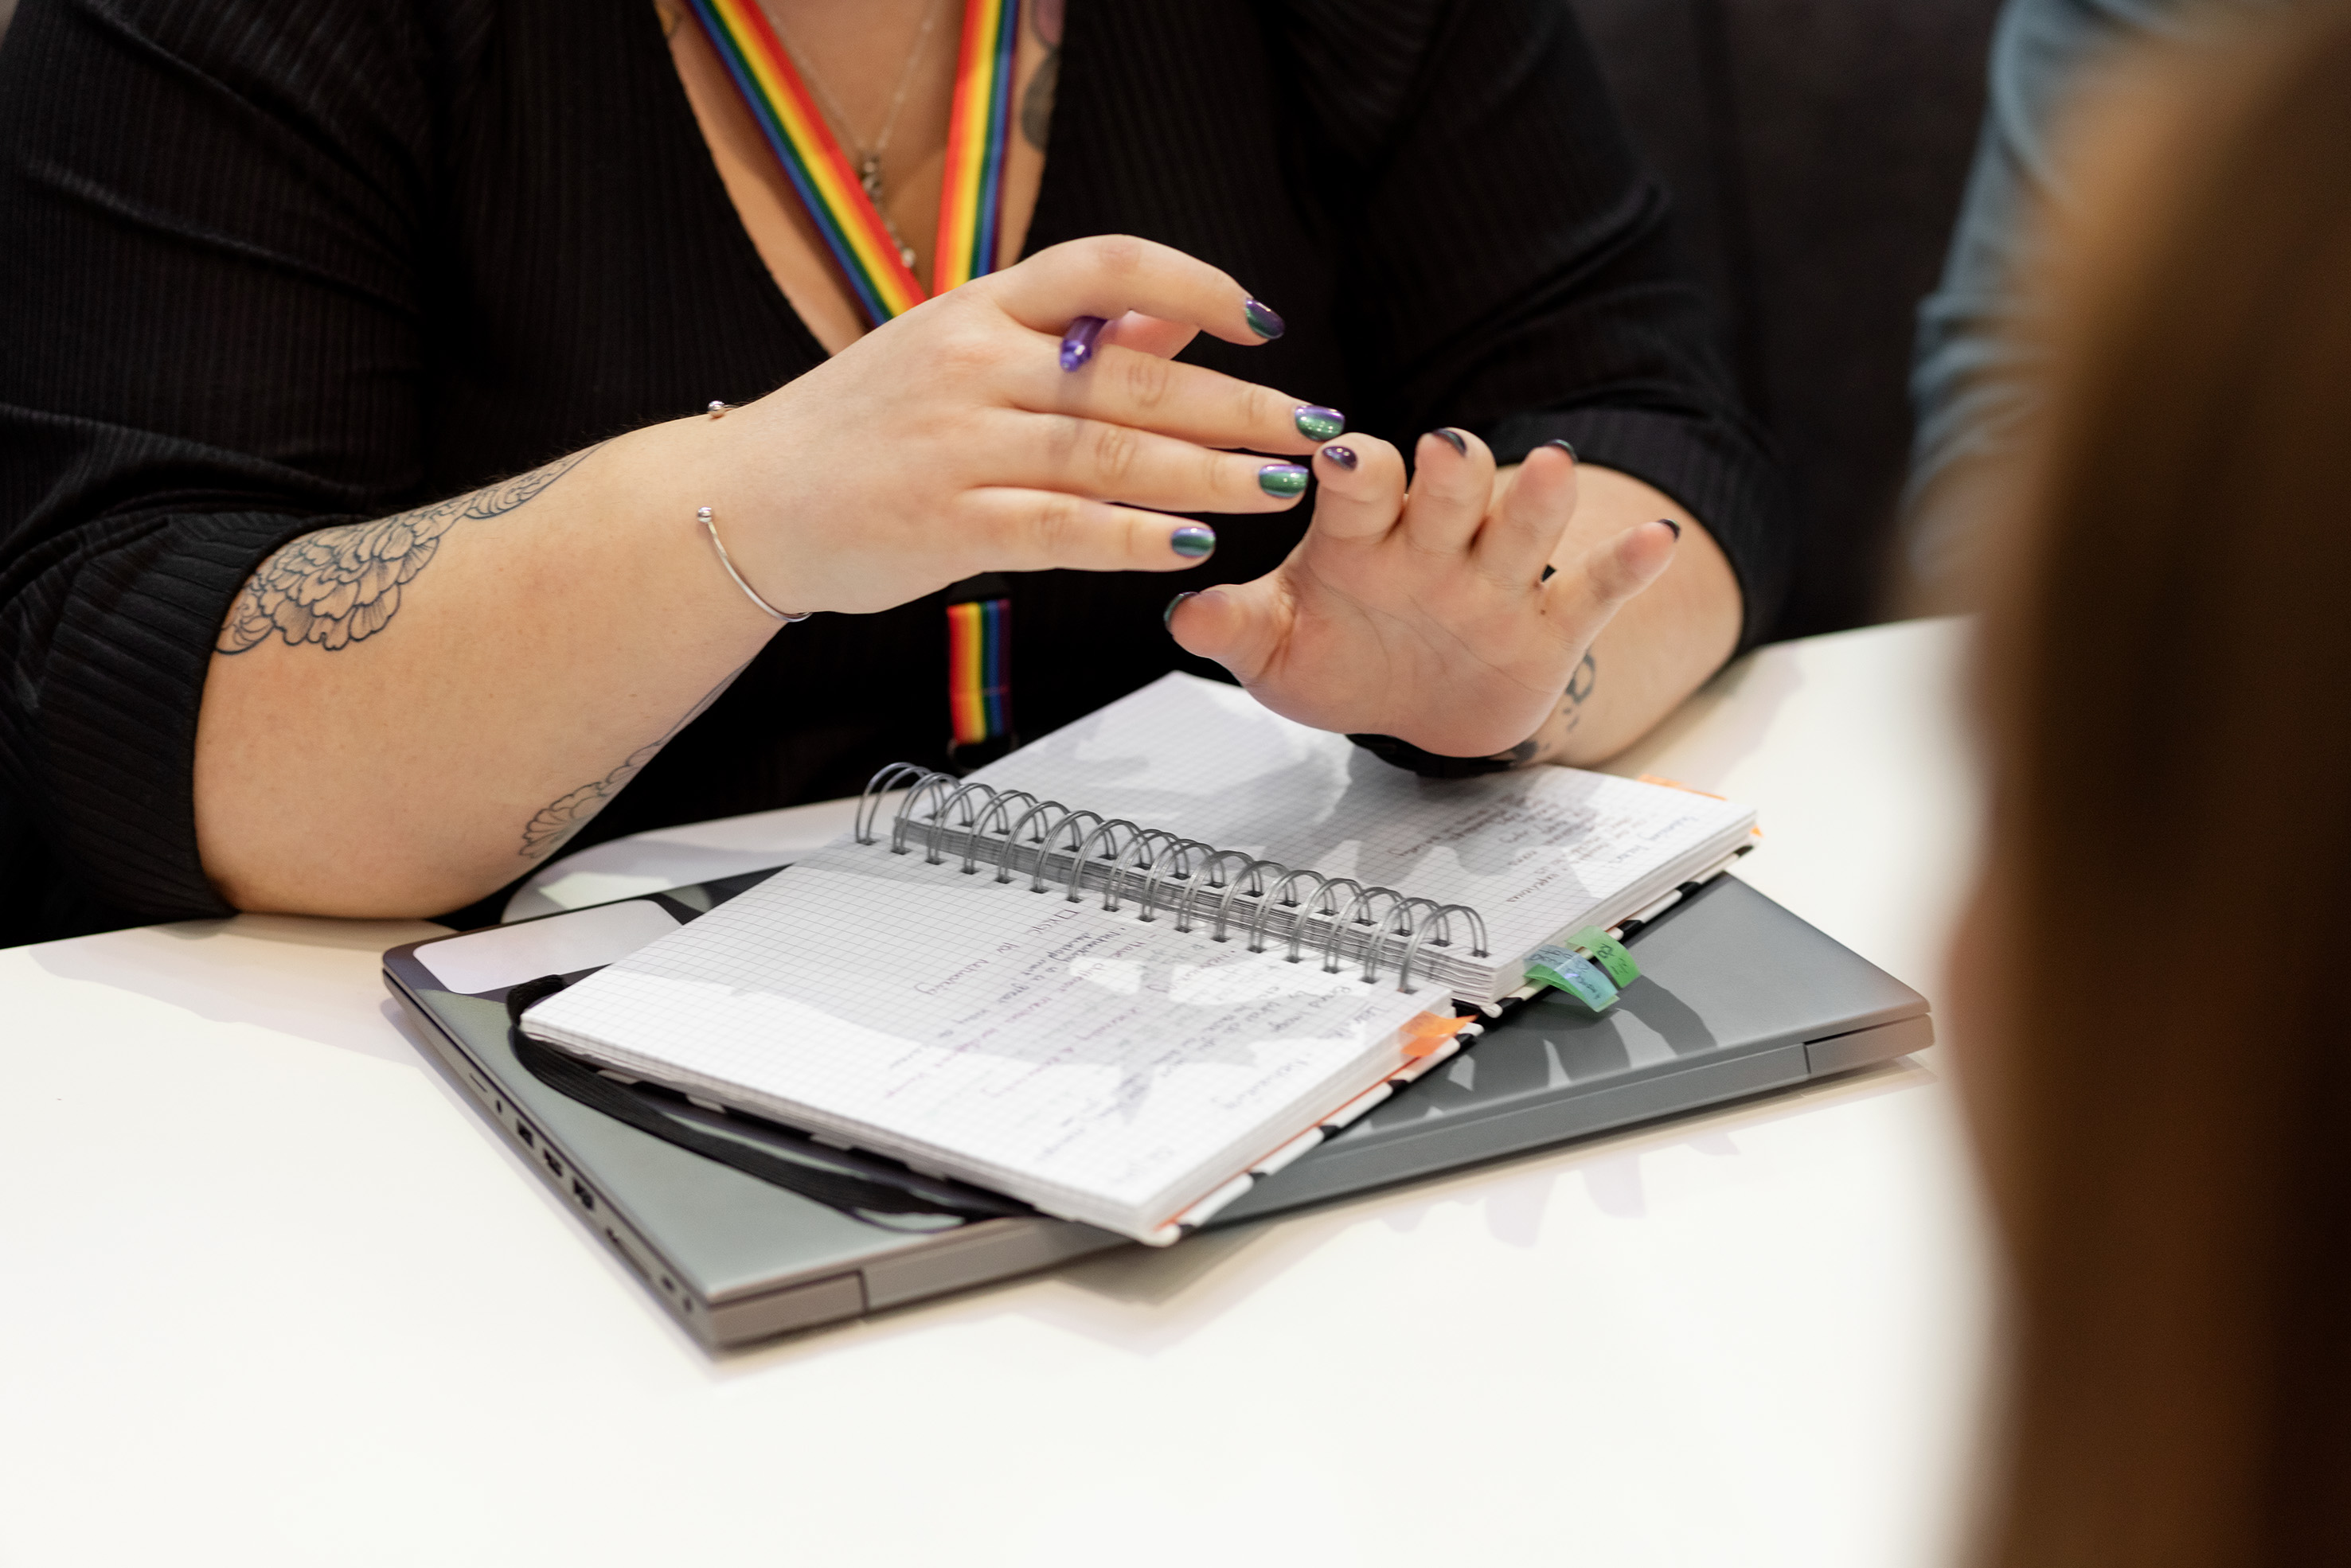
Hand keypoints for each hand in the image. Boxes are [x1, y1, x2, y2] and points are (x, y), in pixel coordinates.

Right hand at [702, 235, 1330, 614]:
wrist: (745, 500)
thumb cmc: (863, 429)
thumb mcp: (961, 353)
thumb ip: (1071, 336)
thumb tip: (1181, 317)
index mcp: (981, 308)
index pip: (1104, 266)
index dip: (1193, 285)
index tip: (1261, 322)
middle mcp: (973, 364)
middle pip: (1131, 372)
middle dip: (1239, 403)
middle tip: (1315, 427)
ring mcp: (957, 445)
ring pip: (1108, 450)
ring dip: (1209, 472)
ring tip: (1283, 489)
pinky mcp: (944, 525)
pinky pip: (1058, 529)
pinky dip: (1131, 537)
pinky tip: (1191, 545)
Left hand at [1167, 429, 1681, 757]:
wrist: (1406, 708)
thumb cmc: (1337, 655)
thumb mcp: (1274, 651)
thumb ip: (1235, 627)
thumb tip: (1183, 614)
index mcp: (1360, 533)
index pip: (1363, 482)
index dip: (1355, 469)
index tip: (1338, 456)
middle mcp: (1433, 541)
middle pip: (1450, 487)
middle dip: (1449, 469)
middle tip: (1443, 454)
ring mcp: (1496, 579)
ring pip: (1522, 525)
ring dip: (1536, 499)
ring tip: (1552, 468)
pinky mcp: (1551, 625)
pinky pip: (1593, 590)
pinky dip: (1626, 566)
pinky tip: (1655, 541)